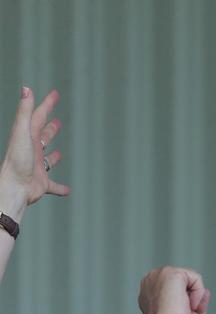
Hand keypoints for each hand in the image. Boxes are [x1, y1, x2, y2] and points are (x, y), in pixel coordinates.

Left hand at [0, 87, 69, 214]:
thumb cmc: (17, 160)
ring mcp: (37, 167)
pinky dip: (61, 188)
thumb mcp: (22, 132)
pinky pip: (54, 186)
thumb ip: (24, 111)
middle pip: (42, 137)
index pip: (38, 116)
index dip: (47, 104)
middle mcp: (32, 151)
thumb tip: (26, 89)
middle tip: (57, 121)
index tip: (55, 94)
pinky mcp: (42, 183)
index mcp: (28, 137)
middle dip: (50, 128)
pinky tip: (68, 190)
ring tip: (60, 153)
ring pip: (47, 160)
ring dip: (53, 157)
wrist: (14, 186)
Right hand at [138, 267, 210, 313]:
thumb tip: (206, 292)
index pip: (176, 291)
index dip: (186, 302)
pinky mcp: (171, 273)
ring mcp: (159, 275)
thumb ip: (194, 303)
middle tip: (185, 313)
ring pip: (191, 280)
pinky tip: (189, 304)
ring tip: (185, 308)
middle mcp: (151, 281)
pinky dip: (198, 293)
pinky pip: (196, 278)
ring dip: (195, 297)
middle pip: (184, 283)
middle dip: (191, 298)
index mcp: (150, 292)